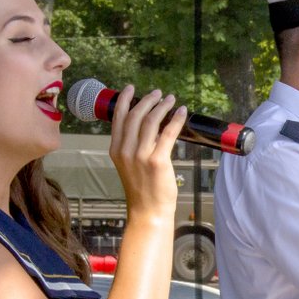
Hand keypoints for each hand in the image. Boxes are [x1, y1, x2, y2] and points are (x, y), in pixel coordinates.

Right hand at [107, 86, 186, 218]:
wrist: (148, 211)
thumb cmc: (142, 189)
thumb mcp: (131, 164)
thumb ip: (135, 146)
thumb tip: (151, 126)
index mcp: (116, 150)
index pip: (118, 118)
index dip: (124, 100)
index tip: (130, 88)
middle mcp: (125, 150)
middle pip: (135, 115)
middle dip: (147, 100)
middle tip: (158, 93)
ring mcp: (140, 156)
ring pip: (151, 121)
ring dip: (162, 107)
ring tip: (170, 100)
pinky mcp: (157, 161)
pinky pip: (168, 133)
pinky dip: (176, 120)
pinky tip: (182, 113)